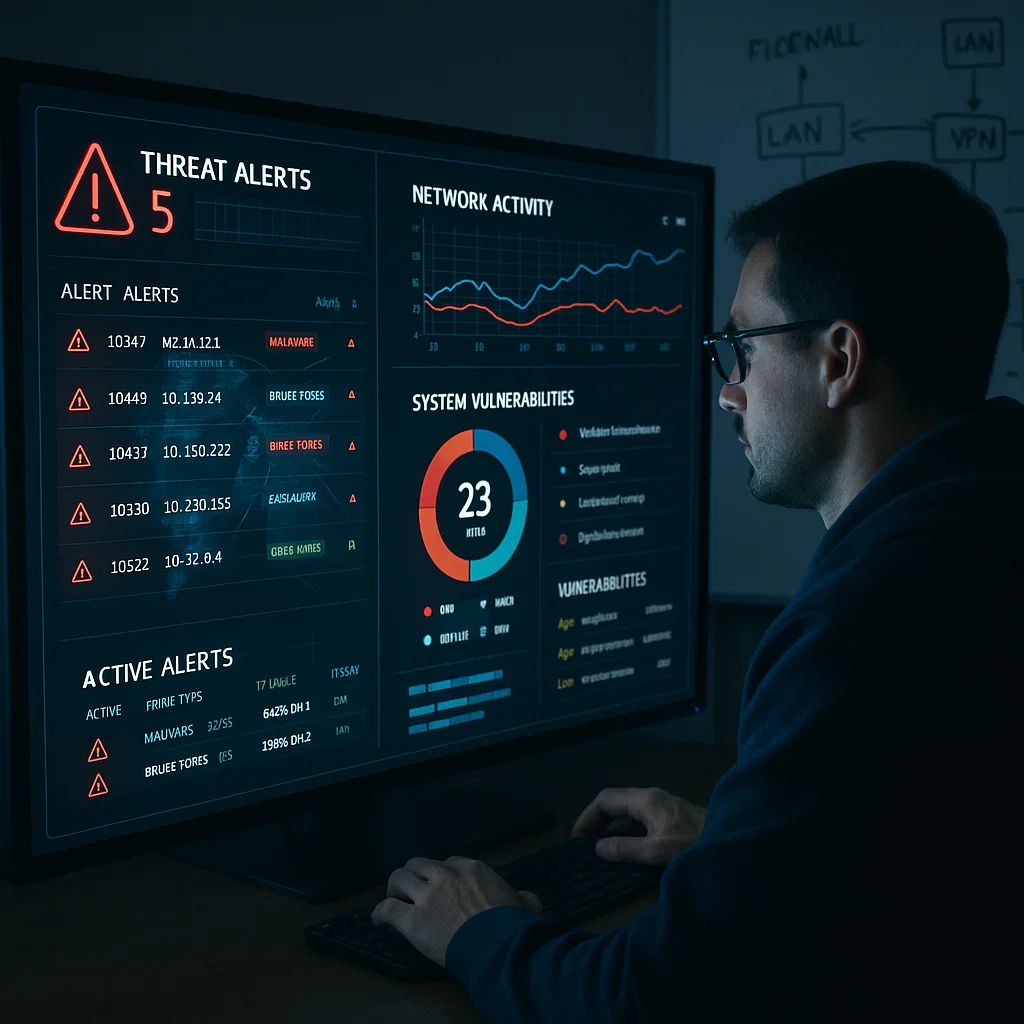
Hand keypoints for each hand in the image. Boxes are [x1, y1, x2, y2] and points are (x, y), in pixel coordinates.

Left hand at [371, 855, 541, 966]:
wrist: (498, 946)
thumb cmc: (512, 925)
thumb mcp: (524, 904)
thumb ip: (523, 898)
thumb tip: (530, 900)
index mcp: (470, 869)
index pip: (447, 862)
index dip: (441, 874)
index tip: (440, 886)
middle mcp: (445, 876)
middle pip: (418, 864)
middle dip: (413, 875)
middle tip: (412, 890)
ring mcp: (427, 897)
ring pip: (398, 879)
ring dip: (395, 889)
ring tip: (394, 900)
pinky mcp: (413, 921)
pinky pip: (387, 909)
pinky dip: (380, 914)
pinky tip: (379, 921)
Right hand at [571, 786, 705, 866]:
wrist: (729, 840)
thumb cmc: (692, 845)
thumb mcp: (656, 852)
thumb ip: (625, 849)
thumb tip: (598, 847)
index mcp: (645, 800)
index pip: (605, 800)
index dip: (587, 817)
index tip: (576, 837)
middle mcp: (650, 795)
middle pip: (614, 799)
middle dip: (596, 817)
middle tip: (583, 839)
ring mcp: (661, 802)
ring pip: (626, 806)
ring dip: (610, 821)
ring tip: (599, 841)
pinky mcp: (669, 811)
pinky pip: (638, 812)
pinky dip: (624, 824)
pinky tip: (624, 841)